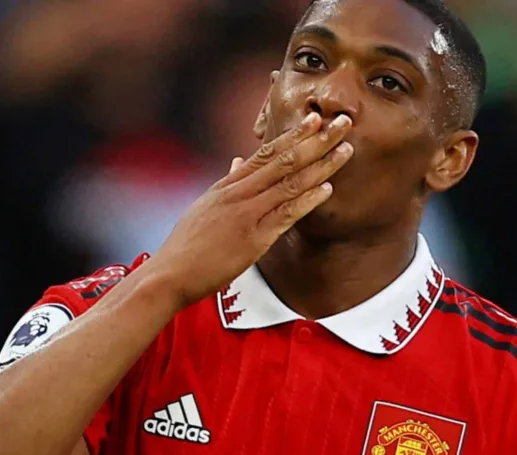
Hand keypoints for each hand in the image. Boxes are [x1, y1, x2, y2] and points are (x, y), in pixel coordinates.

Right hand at [146, 112, 353, 307]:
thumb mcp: (205, 207)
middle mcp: (239, 193)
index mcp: (228, 185)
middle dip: (316, 140)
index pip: (266, 152)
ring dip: (321, 165)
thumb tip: (235, 162)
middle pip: (284, 159)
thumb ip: (225, 184)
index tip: (316, 118)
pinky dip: (308, 200)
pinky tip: (327, 189)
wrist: (169, 273)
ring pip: (289, 182)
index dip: (294, 134)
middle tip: (342, 122)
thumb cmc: (187, 245)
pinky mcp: (253, 239)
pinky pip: (285, 215)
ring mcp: (246, 214)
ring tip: (346, 150)